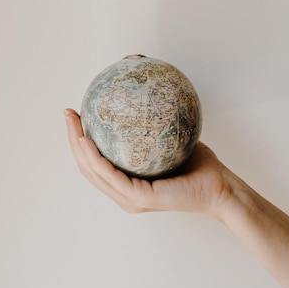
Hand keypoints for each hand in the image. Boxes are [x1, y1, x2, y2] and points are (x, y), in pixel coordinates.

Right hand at [64, 108, 231, 218]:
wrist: (220, 186)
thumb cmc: (200, 165)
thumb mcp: (171, 136)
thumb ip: (154, 120)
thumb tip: (144, 89)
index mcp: (128, 183)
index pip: (95, 163)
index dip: (80, 139)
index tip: (76, 113)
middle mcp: (124, 194)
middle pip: (86, 167)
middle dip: (72, 138)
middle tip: (68, 112)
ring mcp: (129, 199)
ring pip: (92, 171)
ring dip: (77, 145)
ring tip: (72, 122)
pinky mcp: (138, 198)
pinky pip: (110, 175)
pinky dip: (95, 158)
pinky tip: (87, 139)